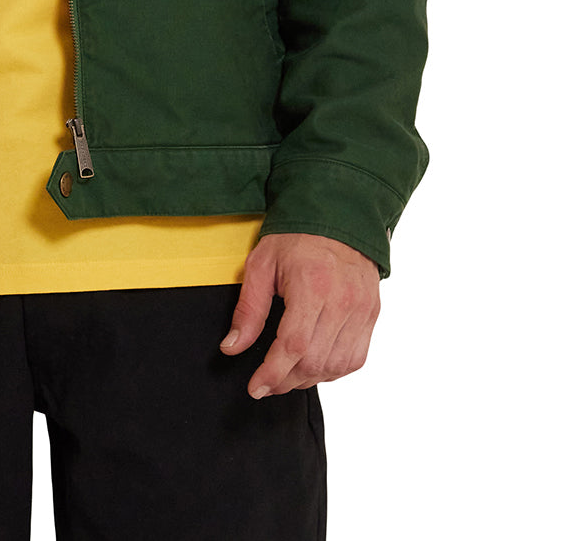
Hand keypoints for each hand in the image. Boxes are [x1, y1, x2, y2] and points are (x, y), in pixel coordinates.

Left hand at [220, 232, 380, 397]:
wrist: (339, 216)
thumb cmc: (296, 237)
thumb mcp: (261, 264)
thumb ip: (249, 309)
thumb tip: (232, 347)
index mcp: (312, 285)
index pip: (294, 345)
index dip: (272, 373)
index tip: (256, 388)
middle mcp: (342, 301)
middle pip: (315, 361)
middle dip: (286, 380)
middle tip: (266, 382)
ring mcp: (361, 309)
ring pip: (337, 365)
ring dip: (309, 378)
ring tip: (287, 374)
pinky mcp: (372, 314)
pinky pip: (355, 358)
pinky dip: (333, 370)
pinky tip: (314, 365)